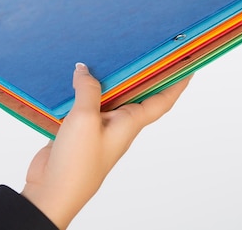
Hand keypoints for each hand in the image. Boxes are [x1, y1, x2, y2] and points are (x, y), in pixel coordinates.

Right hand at [21, 63, 190, 229]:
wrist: (54, 192)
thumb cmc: (78, 164)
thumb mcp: (86, 119)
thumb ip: (88, 90)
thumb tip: (84, 70)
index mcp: (130, 123)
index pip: (162, 100)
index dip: (177, 83)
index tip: (188, 66)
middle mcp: (118, 124)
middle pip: (136, 94)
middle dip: (144, 74)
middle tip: (148, 51)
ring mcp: (99, 127)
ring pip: (109, 97)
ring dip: (109, 79)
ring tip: (109, 56)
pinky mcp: (80, 130)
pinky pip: (87, 105)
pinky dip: (84, 90)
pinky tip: (75, 78)